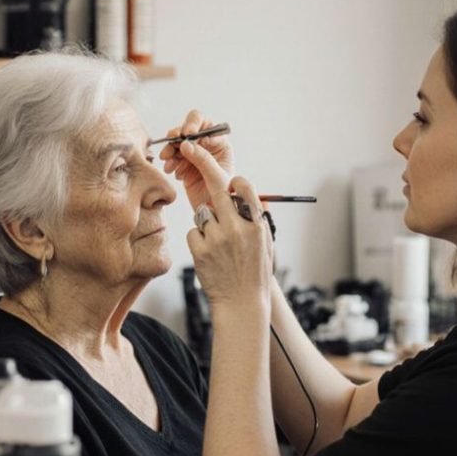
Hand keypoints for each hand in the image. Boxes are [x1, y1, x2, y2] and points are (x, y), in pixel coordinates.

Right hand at [160, 109, 233, 208]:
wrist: (215, 215)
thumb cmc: (224, 197)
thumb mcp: (216, 178)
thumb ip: (203, 159)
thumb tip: (186, 143)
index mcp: (220, 144)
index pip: (206, 125)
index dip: (194, 125)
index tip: (187, 135)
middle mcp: (207, 146)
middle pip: (188, 129)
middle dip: (178, 135)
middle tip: (171, 143)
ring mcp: (195, 155)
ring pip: (178, 142)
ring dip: (170, 149)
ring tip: (167, 161)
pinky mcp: (184, 165)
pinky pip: (173, 156)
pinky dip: (169, 161)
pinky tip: (171, 171)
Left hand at [179, 141, 272, 308]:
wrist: (242, 304)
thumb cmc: (255, 275)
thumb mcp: (266, 246)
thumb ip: (259, 220)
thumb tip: (256, 199)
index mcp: (256, 225)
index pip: (244, 186)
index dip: (235, 181)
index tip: (230, 183)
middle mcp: (237, 228)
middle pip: (217, 187)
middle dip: (204, 167)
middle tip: (190, 150)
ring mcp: (217, 239)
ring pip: (202, 212)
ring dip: (207, 220)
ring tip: (218, 242)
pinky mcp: (200, 250)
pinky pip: (193, 232)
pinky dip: (198, 239)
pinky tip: (209, 255)